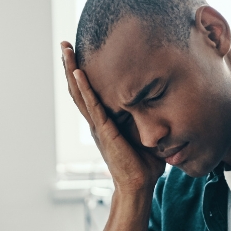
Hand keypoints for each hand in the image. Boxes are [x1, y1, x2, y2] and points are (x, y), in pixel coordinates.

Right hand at [60, 41, 165, 194]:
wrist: (139, 186)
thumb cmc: (145, 166)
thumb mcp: (147, 136)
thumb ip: (149, 121)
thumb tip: (165, 105)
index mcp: (104, 123)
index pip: (91, 93)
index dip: (83, 74)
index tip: (80, 54)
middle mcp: (97, 122)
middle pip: (79, 89)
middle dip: (71, 65)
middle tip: (65, 44)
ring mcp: (98, 126)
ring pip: (80, 93)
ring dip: (72, 70)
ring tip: (66, 50)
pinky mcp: (104, 131)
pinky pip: (92, 105)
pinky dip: (85, 88)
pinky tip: (78, 72)